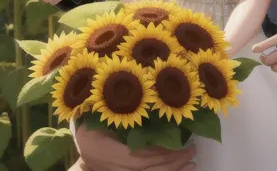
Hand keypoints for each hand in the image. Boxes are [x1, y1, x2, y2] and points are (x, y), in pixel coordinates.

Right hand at [75, 123, 195, 170]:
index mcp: (111, 153)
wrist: (84, 145)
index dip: (160, 154)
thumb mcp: (107, 119)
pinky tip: (178, 169)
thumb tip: (149, 112)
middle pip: (149, 170)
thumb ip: (126, 119)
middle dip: (174, 162)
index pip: (140, 159)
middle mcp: (117, 168)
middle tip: (193, 150)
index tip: (180, 145)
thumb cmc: (95, 125)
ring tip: (192, 163)